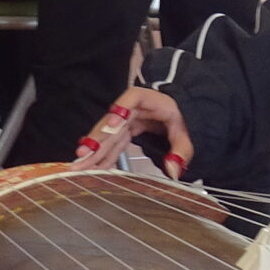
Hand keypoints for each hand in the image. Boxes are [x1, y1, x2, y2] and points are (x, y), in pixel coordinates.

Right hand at [74, 87, 190, 175]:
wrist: (189, 115)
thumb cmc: (188, 118)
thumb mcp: (189, 134)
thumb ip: (182, 151)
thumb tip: (173, 170)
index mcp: (153, 101)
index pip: (133, 98)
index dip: (121, 109)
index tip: (112, 124)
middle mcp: (136, 109)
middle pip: (114, 121)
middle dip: (98, 139)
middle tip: (83, 154)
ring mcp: (130, 120)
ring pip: (110, 135)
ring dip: (95, 151)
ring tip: (80, 164)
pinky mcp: (129, 130)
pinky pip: (115, 143)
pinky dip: (105, 155)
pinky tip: (93, 167)